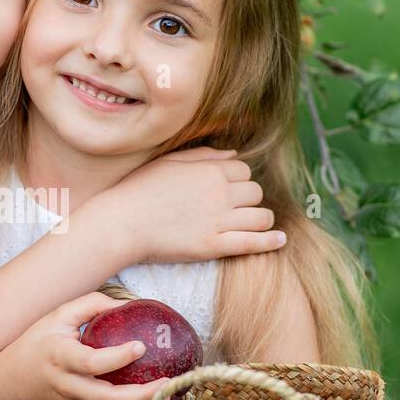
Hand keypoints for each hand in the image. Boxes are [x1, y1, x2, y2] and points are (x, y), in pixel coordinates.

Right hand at [0, 291, 171, 399]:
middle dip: (142, 395)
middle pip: (107, 399)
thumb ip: (92, 305)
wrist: (11, 377)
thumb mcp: (59, 314)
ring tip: (167, 399)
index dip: (118, 357)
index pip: (92, 363)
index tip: (142, 345)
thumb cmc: (39, 340)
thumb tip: (128, 305)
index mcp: (60, 357)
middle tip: (168, 383)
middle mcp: (66, 385)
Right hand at [98, 147, 285, 265]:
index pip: (244, 171)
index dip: (238, 180)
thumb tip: (234, 153)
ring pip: (261, 216)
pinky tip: (279, 240)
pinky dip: (270, 241)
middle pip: (255, 192)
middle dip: (248, 199)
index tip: (228, 190)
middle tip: (235, 207)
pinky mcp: (213, 246)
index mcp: (210, 170)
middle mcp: (220, 193)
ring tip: (254, 224)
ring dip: (261, 219)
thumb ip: (204, 155)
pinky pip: (253, 243)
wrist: (120, 223)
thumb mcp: (170, 161)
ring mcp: (219, 221)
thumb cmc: (139, 190)